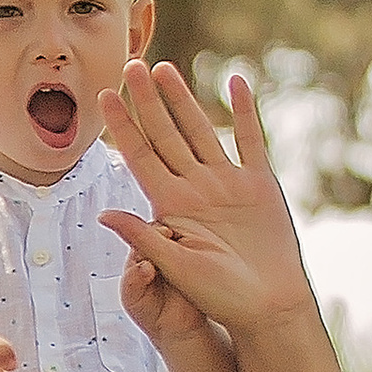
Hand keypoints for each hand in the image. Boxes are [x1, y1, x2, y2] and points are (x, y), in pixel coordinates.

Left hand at [97, 62, 311, 340]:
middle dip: (147, 101)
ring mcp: (226, 183)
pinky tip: (236, 82)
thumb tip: (104, 216)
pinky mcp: (258, 185)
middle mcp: (194, 188)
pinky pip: (249, 140)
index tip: (103, 96)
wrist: (268, 307)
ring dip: (183, 99)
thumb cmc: (219, 297)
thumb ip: (143, 237)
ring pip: (200, 130)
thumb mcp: (175, 267)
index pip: (140, 155)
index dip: (122, 126)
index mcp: (170, 205)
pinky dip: (244, 111)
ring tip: (166, 69)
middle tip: (132, 65)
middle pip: (166, 134)